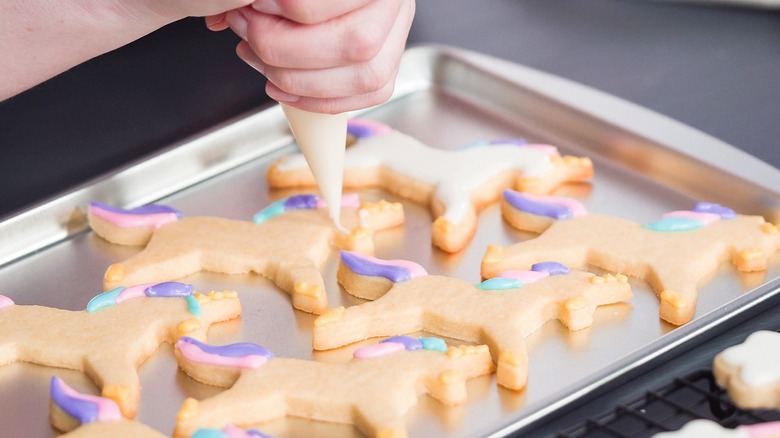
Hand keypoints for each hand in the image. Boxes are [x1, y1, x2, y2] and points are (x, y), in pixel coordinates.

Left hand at [209, 0, 415, 113]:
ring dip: (300, 79)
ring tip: (260, 60)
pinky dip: (318, 99)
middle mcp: (394, 5)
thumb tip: (225, 15)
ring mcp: (396, 39)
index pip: (326, 3)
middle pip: (354, 42)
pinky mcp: (387, 69)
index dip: (286, 7)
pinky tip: (284, 86)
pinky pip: (364, 96)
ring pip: (363, 76)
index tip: (254, 6)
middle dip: (286, 48)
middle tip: (249, 35)